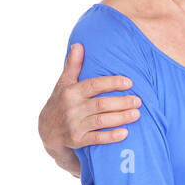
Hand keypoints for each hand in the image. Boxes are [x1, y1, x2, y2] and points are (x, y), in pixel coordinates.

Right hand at [38, 42, 141, 172]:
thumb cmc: (60, 102)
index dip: (112, 83)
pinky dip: (111, 136)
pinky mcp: (77, 140)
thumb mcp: (63, 83)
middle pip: (101, 104)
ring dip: (121, 118)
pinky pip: (97, 138)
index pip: (94, 85)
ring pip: (102, 120)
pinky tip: (125, 132)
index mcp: (71, 92)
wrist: (47, 131)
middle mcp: (72, 108)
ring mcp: (75, 125)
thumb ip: (73, 65)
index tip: (129, 82)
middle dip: (122, 102)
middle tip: (138, 101)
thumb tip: (78, 44)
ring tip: (136, 114)